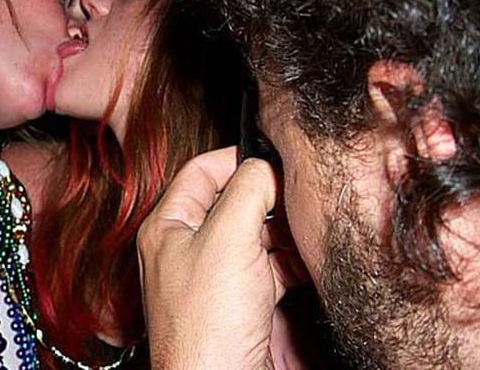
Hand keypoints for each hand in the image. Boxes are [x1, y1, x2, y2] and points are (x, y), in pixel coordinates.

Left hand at [137, 147, 305, 368]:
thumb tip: (265, 165)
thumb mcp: (226, 238)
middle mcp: (187, 249)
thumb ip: (247, 191)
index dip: (236, 158)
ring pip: (255, 235)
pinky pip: (270, 269)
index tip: (272, 156)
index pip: (200, 172)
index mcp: (168, 226)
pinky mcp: (241, 303)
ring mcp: (215, 277)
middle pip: (232, 202)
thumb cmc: (207, 323)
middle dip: (268, 197)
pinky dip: (291, 261)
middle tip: (300, 193)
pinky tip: (310, 260)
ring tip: (311, 226)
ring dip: (285, 230)